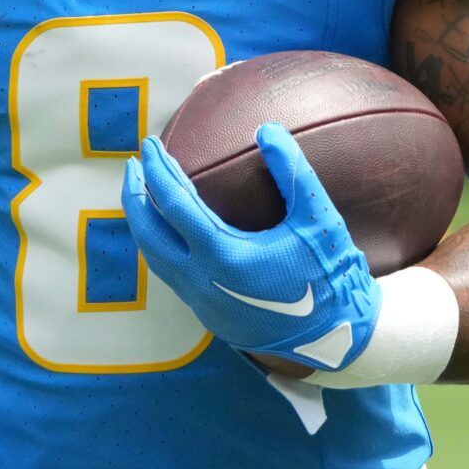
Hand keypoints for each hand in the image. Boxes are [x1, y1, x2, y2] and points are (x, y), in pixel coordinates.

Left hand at [122, 122, 379, 370]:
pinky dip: (159, 246)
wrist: (336, 339)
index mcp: (224, 256)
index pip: (174, 204)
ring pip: (154, 258)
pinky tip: (167, 232)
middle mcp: (203, 282)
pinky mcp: (208, 315)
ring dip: (143, 223)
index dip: (158, 170)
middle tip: (133, 164)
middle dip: (135, 195)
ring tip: (143, 193)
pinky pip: (170, 275)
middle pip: (148, 233)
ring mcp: (201, 303)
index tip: (149, 145)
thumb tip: (268, 129)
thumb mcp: (318, 220)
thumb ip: (293, 172)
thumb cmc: (329, 277)